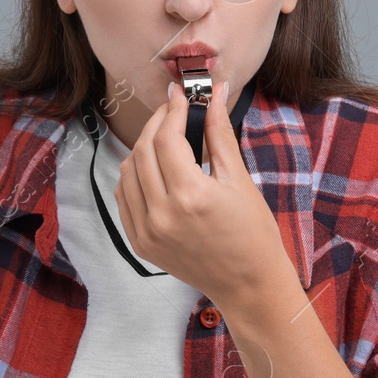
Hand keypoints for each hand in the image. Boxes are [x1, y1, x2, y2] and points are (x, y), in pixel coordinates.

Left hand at [113, 78, 292, 306]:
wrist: (248, 283)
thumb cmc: (253, 232)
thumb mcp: (239, 179)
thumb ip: (219, 133)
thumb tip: (215, 94)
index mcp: (190, 196)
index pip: (166, 138)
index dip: (172, 110)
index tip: (180, 95)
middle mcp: (162, 215)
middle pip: (143, 150)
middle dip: (156, 123)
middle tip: (172, 110)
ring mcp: (146, 231)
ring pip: (127, 172)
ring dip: (142, 147)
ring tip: (164, 137)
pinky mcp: (140, 243)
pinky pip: (124, 197)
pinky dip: (133, 175)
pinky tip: (152, 167)